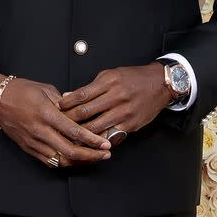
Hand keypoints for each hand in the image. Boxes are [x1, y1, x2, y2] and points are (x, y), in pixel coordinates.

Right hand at [0, 72, 112, 167]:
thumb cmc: (21, 90)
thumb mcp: (46, 90)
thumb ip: (65, 103)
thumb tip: (82, 111)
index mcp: (46, 114)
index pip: (73, 131)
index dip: (92, 140)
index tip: (105, 143)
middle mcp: (39, 131)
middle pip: (69, 151)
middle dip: (91, 155)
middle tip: (106, 154)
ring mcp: (33, 142)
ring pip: (60, 161)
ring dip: (80, 162)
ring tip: (95, 158)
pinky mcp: (28, 148)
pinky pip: (49, 161)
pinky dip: (65, 163)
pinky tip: (77, 160)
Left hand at [55, 62, 172, 139]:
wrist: (160, 84)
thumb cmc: (134, 78)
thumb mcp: (111, 75)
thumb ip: (91, 87)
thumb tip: (69, 97)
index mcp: (109, 82)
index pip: (81, 95)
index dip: (66, 103)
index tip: (57, 108)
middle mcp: (116, 96)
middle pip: (85, 112)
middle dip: (69, 120)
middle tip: (58, 124)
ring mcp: (124, 112)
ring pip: (95, 127)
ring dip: (80, 133)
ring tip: (69, 136)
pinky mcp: (130, 124)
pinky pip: (110, 134)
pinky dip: (97, 139)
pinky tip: (88, 141)